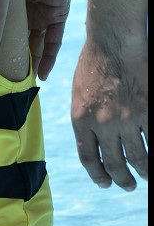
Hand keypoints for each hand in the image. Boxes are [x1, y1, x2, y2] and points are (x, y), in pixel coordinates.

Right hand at [12, 0, 81, 79]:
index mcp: (11, 0)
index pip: (2, 26)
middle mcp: (27, 11)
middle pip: (18, 40)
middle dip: (10, 58)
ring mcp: (44, 13)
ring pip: (35, 45)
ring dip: (28, 63)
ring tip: (17, 83)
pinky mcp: (58, 13)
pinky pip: (55, 41)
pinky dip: (49, 58)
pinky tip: (41, 75)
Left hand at [71, 42, 147, 189]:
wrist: (113, 39)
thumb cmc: (94, 60)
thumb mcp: (78, 93)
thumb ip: (85, 117)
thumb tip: (91, 139)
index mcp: (81, 120)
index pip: (89, 158)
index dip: (97, 175)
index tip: (104, 183)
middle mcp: (103, 124)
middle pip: (114, 164)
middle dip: (121, 179)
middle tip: (128, 186)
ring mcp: (127, 119)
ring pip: (138, 158)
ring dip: (143, 172)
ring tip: (146, 177)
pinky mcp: (148, 112)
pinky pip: (153, 142)